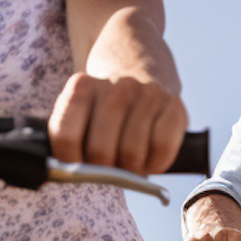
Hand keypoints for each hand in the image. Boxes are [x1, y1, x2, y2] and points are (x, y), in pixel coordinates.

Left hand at [48, 72, 186, 173]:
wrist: (138, 66)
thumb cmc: (102, 107)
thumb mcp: (79, 112)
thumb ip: (69, 139)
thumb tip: (68, 175)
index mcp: (82, 87)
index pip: (66, 137)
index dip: (70, 162)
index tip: (77, 168)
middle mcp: (116, 87)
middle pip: (101, 151)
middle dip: (103, 171)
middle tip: (107, 171)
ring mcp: (148, 94)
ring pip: (132, 154)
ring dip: (130, 171)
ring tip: (127, 165)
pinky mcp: (174, 105)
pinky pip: (162, 149)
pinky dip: (155, 164)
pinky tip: (149, 160)